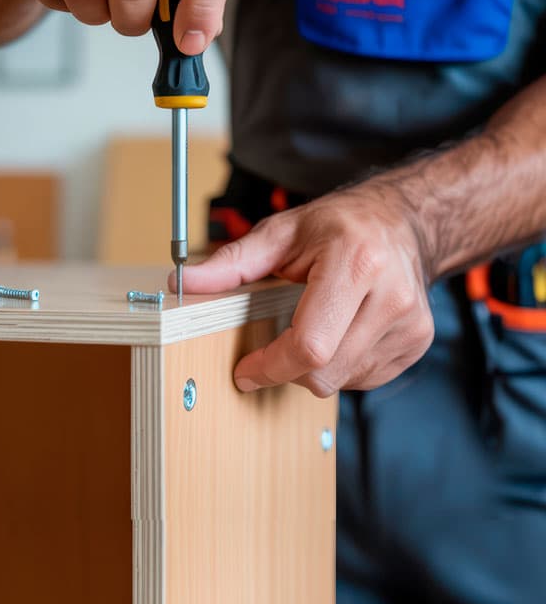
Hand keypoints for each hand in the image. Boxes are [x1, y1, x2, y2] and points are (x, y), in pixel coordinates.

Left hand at [175, 183, 434, 396]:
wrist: (402, 222)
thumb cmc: (339, 225)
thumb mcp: (281, 232)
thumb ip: (232, 261)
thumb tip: (185, 281)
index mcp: (356, 263)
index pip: (309, 344)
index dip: (271, 366)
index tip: (246, 371)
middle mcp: (391, 296)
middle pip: (324, 372)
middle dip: (287, 369)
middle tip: (273, 348)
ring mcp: (409, 324)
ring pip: (343, 380)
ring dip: (314, 367)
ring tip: (314, 325)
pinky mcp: (417, 343)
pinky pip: (363, 378)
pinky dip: (340, 365)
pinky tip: (339, 332)